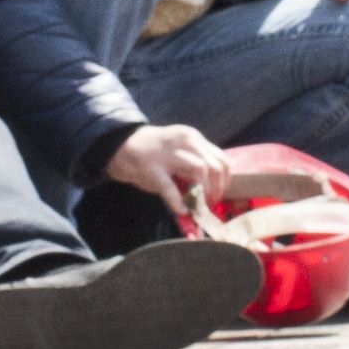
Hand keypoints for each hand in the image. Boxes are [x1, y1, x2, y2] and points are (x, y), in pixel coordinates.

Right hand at [106, 122, 228, 214]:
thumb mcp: (179, 149)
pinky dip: (178, 201)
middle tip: (211, 203)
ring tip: (199, 205)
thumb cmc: (156, 152)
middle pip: (215, 165)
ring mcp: (168, 154)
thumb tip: (216, 187)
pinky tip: (182, 210)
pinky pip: (170, 187)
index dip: (225, 180)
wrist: (123, 146)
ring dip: (204, 191)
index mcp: (193, 138)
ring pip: (200, 169)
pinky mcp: (152, 169)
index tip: (220, 193)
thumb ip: (197, 160)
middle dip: (217, 188)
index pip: (221, 158)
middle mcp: (184, 142)